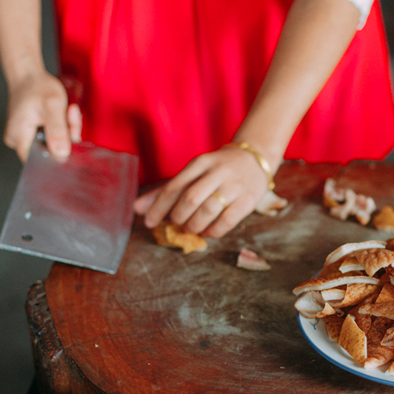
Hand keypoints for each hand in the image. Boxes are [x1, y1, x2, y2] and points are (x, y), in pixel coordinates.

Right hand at [4, 69, 81, 161]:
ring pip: (55, 144)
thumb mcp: (52, 105)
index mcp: (19, 137)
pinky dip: (64, 127)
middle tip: (72, 116)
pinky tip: (67, 113)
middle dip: (67, 137)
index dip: (58, 156)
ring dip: (68, 129)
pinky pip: (54, 137)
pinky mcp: (35, 134)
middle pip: (50, 152)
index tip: (71, 139)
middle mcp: (20, 141)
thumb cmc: (38, 87)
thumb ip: (57, 129)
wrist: (30, 75)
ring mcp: (27, 138)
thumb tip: (61, 153)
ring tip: (69, 110)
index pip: (38, 162)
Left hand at [133, 145, 273, 237]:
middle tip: (176, 223)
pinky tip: (208, 232)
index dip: (158, 207)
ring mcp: (234, 186)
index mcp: (200, 162)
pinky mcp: (248, 200)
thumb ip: (167, 190)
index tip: (150, 223)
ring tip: (191, 229)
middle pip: (190, 198)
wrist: (255, 160)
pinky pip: (227, 220)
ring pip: (208, 210)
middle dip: (178, 216)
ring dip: (194, 225)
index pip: (174, 186)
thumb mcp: (193, 173)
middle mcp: (217, 172)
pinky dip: (213, 231)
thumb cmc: (217, 170)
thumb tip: (138, 209)